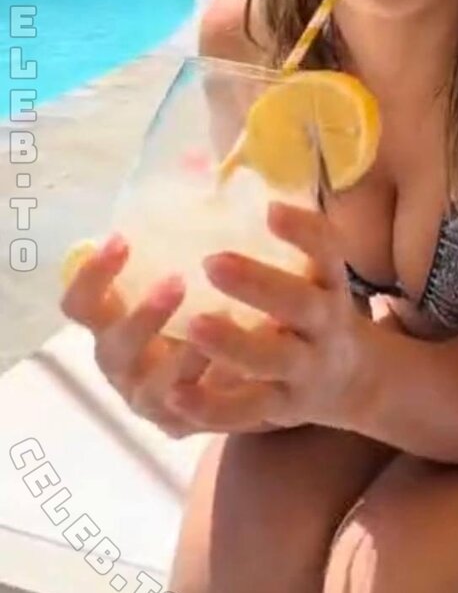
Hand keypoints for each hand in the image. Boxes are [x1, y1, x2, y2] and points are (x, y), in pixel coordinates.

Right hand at [60, 235, 278, 436]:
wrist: (238, 366)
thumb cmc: (203, 304)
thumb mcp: (189, 274)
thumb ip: (188, 235)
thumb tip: (203, 167)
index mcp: (111, 324)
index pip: (81, 304)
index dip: (92, 276)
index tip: (122, 240)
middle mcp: (122, 364)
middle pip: (112, 348)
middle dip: (141, 316)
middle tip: (178, 282)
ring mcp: (149, 399)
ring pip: (153, 388)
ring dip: (181, 358)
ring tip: (222, 326)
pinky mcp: (185, 425)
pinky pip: (193, 416)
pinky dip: (212, 392)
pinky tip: (239, 367)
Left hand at [175, 202, 370, 432]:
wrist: (352, 379)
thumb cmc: (313, 309)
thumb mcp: (315, 273)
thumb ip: (279, 238)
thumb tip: (207, 170)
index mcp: (330, 283)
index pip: (328, 251)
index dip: (305, 231)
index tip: (271, 209)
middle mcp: (324, 324)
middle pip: (301, 304)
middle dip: (260, 284)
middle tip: (212, 261)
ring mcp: (305, 369)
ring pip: (272, 360)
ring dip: (234, 343)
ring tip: (194, 324)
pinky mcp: (281, 408)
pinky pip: (247, 410)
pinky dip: (212, 406)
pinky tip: (176, 394)